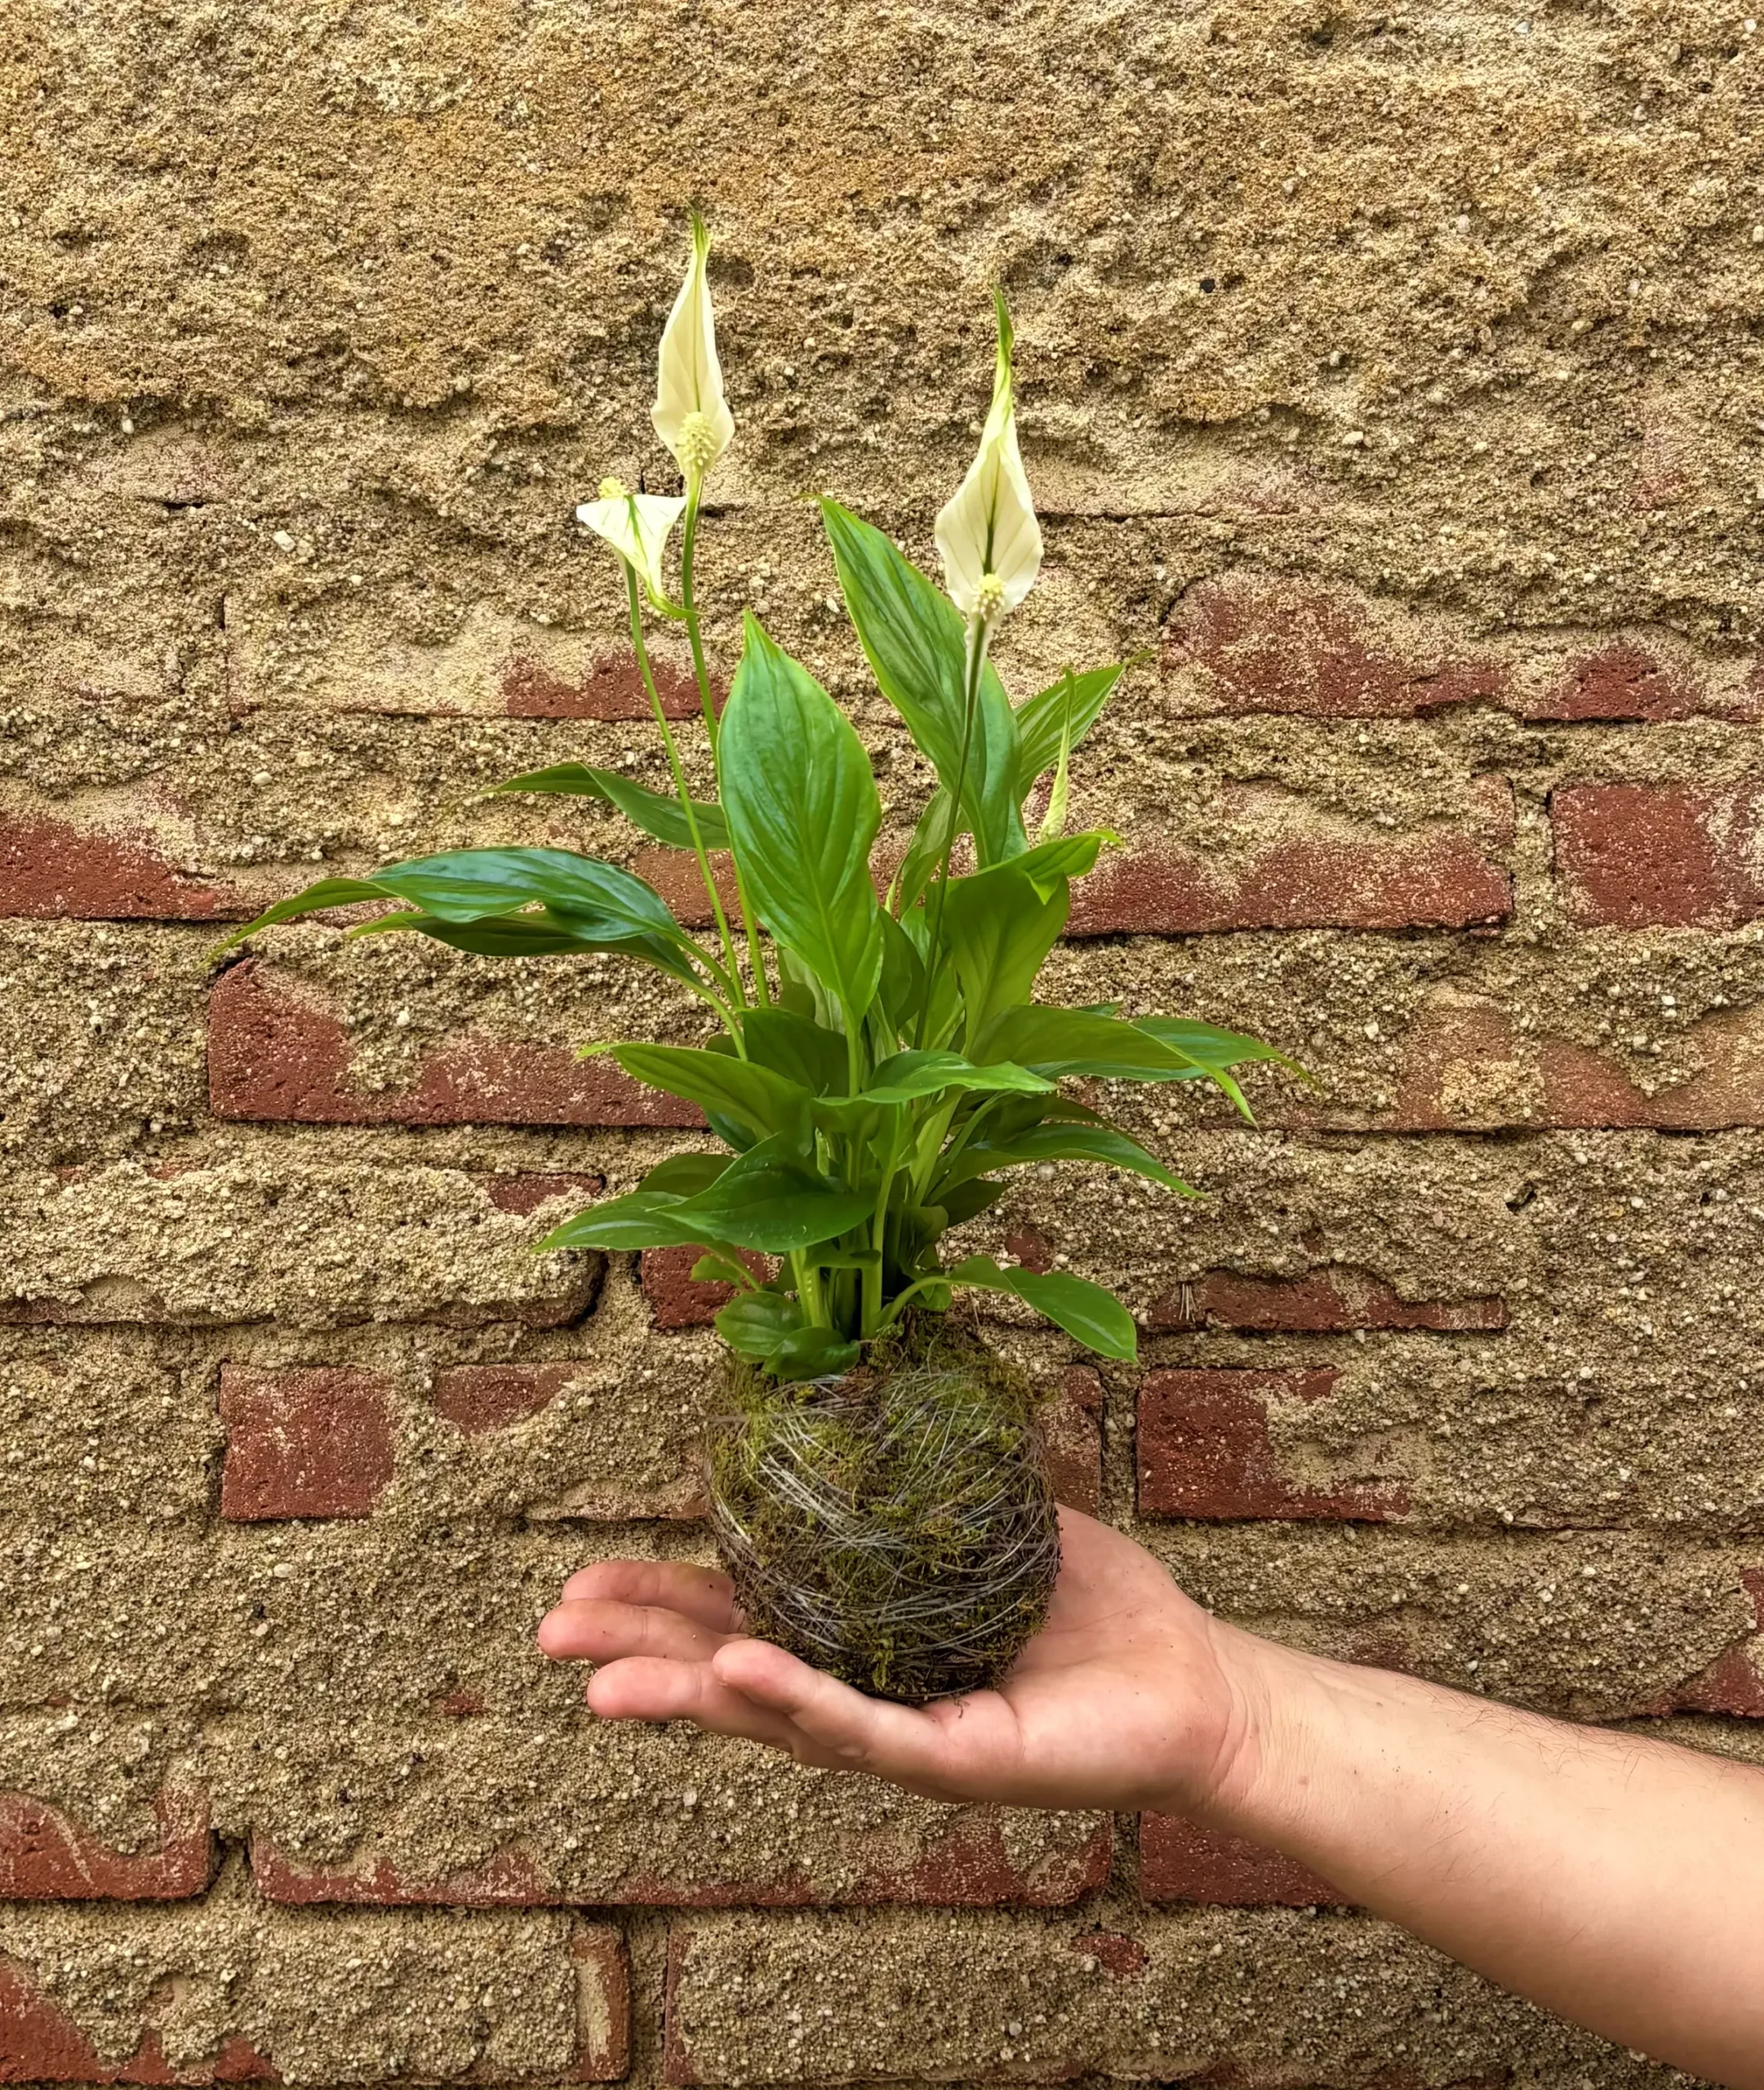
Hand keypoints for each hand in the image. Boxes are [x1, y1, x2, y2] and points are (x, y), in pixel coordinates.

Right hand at [536, 1505, 1260, 1815]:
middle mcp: (868, 1693)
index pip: (747, 1618)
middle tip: (549, 1631)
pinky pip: (864, 1728)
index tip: (588, 1578)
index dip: (667, 1603)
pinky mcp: (955, 1758)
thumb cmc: (1095, 1608)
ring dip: (687, 1692)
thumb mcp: (992, 1525)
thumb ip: (923, 1480)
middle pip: (734, 1674)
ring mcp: (904, 1735)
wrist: (1191, 1681)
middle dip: (641, 1653)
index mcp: (866, 1638)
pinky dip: (798, 1701)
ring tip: (601, 1678)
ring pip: (776, 1714)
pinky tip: (735, 1675)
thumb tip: (867, 1384)